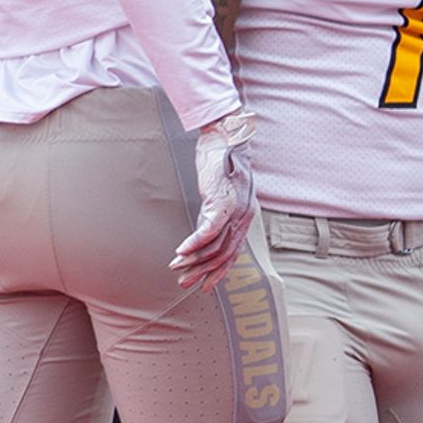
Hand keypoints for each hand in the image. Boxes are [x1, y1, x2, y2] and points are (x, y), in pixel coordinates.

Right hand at [170, 106, 260, 285]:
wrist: (226, 137)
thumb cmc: (221, 163)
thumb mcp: (221, 194)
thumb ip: (215, 213)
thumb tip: (204, 232)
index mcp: (245, 216)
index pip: (234, 252)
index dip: (220, 271)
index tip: (206, 285)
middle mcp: (244, 216)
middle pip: (225, 254)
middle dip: (203, 272)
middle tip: (185, 283)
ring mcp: (235, 208)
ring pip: (216, 245)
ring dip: (194, 259)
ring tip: (177, 268)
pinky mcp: (222, 199)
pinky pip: (209, 229)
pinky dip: (194, 243)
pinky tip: (181, 251)